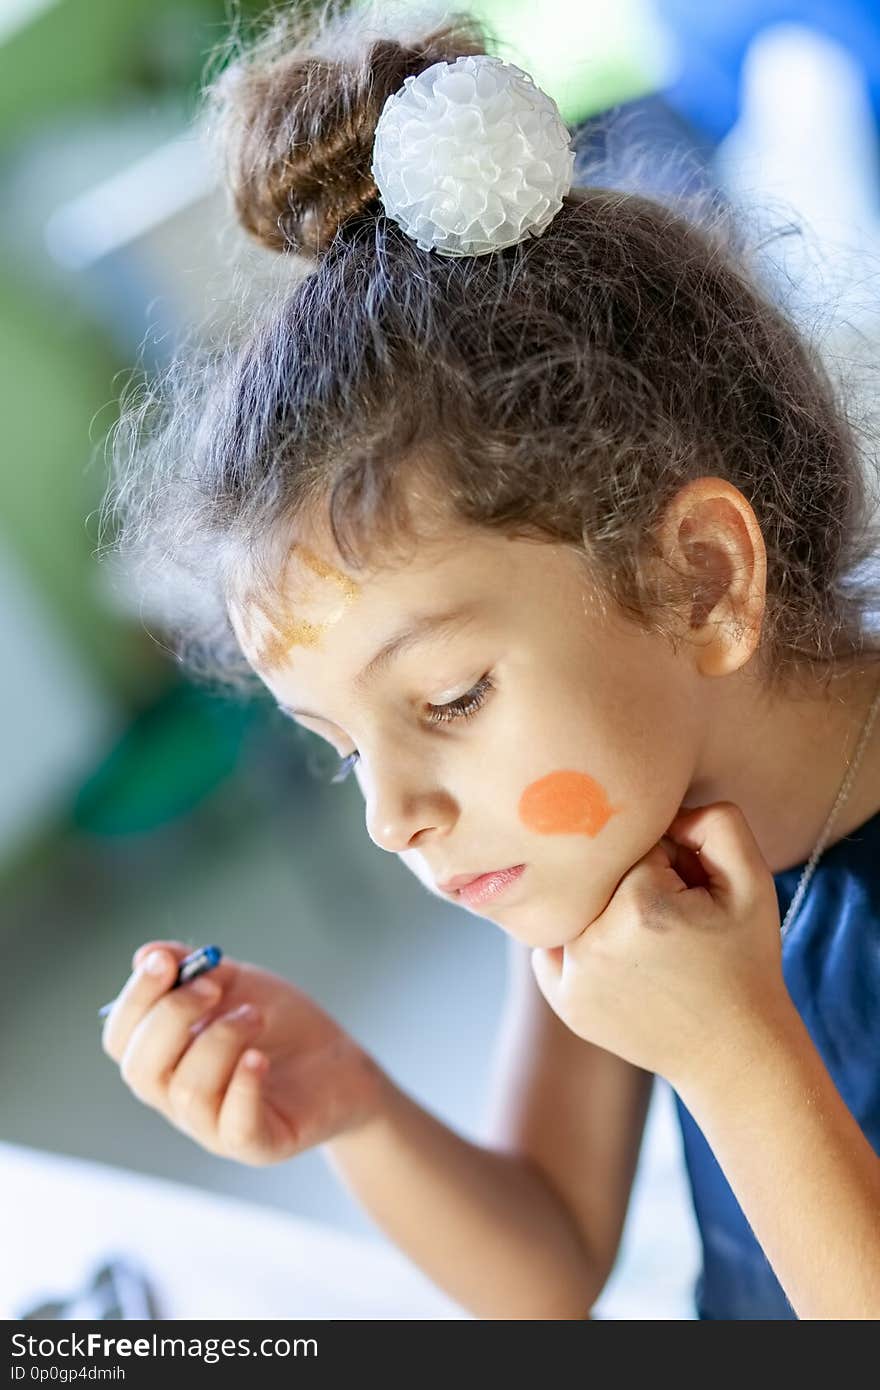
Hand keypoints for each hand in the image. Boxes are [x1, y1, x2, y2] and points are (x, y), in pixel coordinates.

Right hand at [101, 940, 385, 1165]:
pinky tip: (260, 1058)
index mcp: (165, 1058)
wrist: (340, 1062)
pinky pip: (234, 1126)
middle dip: (171, 1018)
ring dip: (219, 1041)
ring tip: (254, 1016)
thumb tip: (144, 955)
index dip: (135, 999)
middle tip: (213, 989)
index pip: (121, 1038)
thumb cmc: (281, 1025)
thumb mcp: (238, 985)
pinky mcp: (256, 1144)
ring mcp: (214, 1126)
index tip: (164, 962)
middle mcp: (177, 1098)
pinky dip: (243, 1086)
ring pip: (188, 1093)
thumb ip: (195, 970)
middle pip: (141, 1069)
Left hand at [530, 801, 792, 1090]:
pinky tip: (621, 961)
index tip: (692, 897)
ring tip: (650, 946)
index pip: (637, 846)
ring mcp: (572, 977)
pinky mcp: (562, 1001)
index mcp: (640, 906)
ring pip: (577, 906)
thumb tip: (662, 810)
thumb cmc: (746, 962)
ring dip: (604, 911)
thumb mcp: (753, 881)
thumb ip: (716, 821)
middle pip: (603, 875)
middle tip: (674, 923)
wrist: (735, 1052)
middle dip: (635, 886)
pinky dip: (582, 942)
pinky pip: (557, 944)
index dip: (671, 865)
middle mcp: (593, 942)